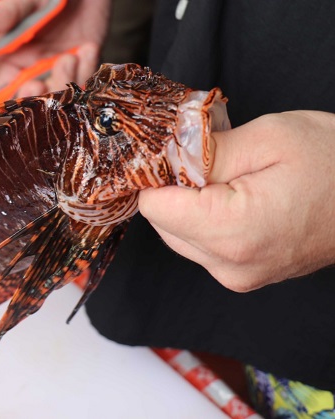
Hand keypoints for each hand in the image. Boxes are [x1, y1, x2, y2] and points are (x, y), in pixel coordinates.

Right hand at [0, 0, 110, 95]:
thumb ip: (8, 13)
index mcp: (10, 58)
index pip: (5, 90)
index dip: (15, 97)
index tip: (28, 87)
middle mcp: (33, 70)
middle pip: (34, 102)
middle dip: (42, 98)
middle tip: (44, 83)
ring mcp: (58, 70)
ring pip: (60, 97)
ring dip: (65, 82)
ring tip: (70, 57)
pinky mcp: (82, 66)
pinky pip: (84, 83)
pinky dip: (87, 70)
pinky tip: (88, 48)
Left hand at [138, 111, 334, 291]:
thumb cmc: (334, 163)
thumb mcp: (269, 139)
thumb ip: (206, 150)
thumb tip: (162, 156)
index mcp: (232, 232)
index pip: (155, 206)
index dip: (160, 173)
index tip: (179, 151)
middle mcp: (229, 265)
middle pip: (162, 222)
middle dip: (174, 187)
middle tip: (208, 158)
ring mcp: (236, 276)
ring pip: (178, 235)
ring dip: (188, 204)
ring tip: (228, 177)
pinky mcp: (242, 276)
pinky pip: (201, 245)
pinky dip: (204, 219)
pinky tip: (233, 196)